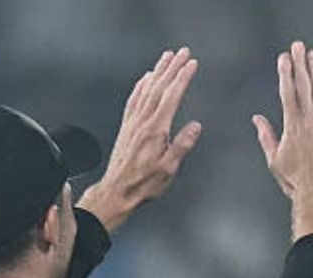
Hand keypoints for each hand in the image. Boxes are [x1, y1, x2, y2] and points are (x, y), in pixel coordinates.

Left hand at [77, 47, 201, 232]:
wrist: (117, 190)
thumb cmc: (143, 183)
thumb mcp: (169, 168)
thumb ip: (182, 145)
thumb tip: (195, 126)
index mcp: (156, 129)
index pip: (172, 96)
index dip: (182, 78)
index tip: (191, 64)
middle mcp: (143, 121)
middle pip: (159, 87)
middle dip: (172, 67)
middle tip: (183, 52)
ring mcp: (133, 122)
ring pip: (146, 89)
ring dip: (158, 71)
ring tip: (167, 57)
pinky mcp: (127, 126)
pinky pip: (134, 99)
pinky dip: (141, 85)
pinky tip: (145, 79)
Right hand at [252, 41, 312, 240]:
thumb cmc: (296, 181)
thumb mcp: (275, 160)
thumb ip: (266, 136)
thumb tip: (256, 117)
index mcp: (292, 127)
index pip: (287, 93)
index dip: (285, 73)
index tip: (283, 58)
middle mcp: (310, 121)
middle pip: (304, 86)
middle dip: (300, 64)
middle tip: (298, 46)